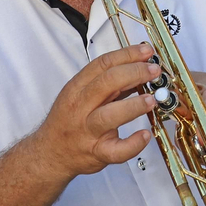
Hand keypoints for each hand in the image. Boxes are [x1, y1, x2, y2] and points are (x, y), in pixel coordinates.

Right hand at [36, 43, 159, 177]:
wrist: (51, 153)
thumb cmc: (68, 122)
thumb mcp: (81, 95)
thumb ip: (108, 84)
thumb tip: (138, 69)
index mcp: (76, 88)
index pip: (103, 64)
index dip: (128, 55)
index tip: (146, 52)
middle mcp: (80, 107)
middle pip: (107, 83)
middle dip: (134, 73)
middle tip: (154, 71)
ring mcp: (88, 131)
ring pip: (109, 116)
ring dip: (134, 105)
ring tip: (151, 100)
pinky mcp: (96, 152)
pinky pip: (116, 150)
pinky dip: (133, 143)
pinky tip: (144, 135)